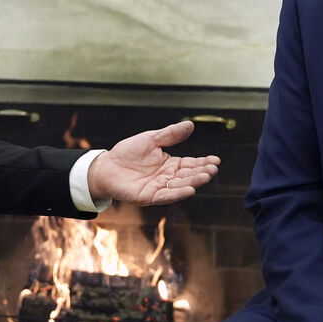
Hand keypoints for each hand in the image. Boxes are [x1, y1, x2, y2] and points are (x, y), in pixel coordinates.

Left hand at [86, 120, 219, 205]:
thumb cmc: (127, 152)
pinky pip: (165, 196)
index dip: (203, 163)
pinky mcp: (148, 196)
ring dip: (193, 182)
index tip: (216, 160)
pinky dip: (177, 193)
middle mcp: (167, 178)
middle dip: (201, 172)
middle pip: (188, 175)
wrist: (106, 165)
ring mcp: (158, 188)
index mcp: (170, 164)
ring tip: (205, 176)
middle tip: (213, 169)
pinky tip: (190, 189)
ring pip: (180, 186)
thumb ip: (170, 134)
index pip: (191, 164)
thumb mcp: (151, 139)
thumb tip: (190, 125)